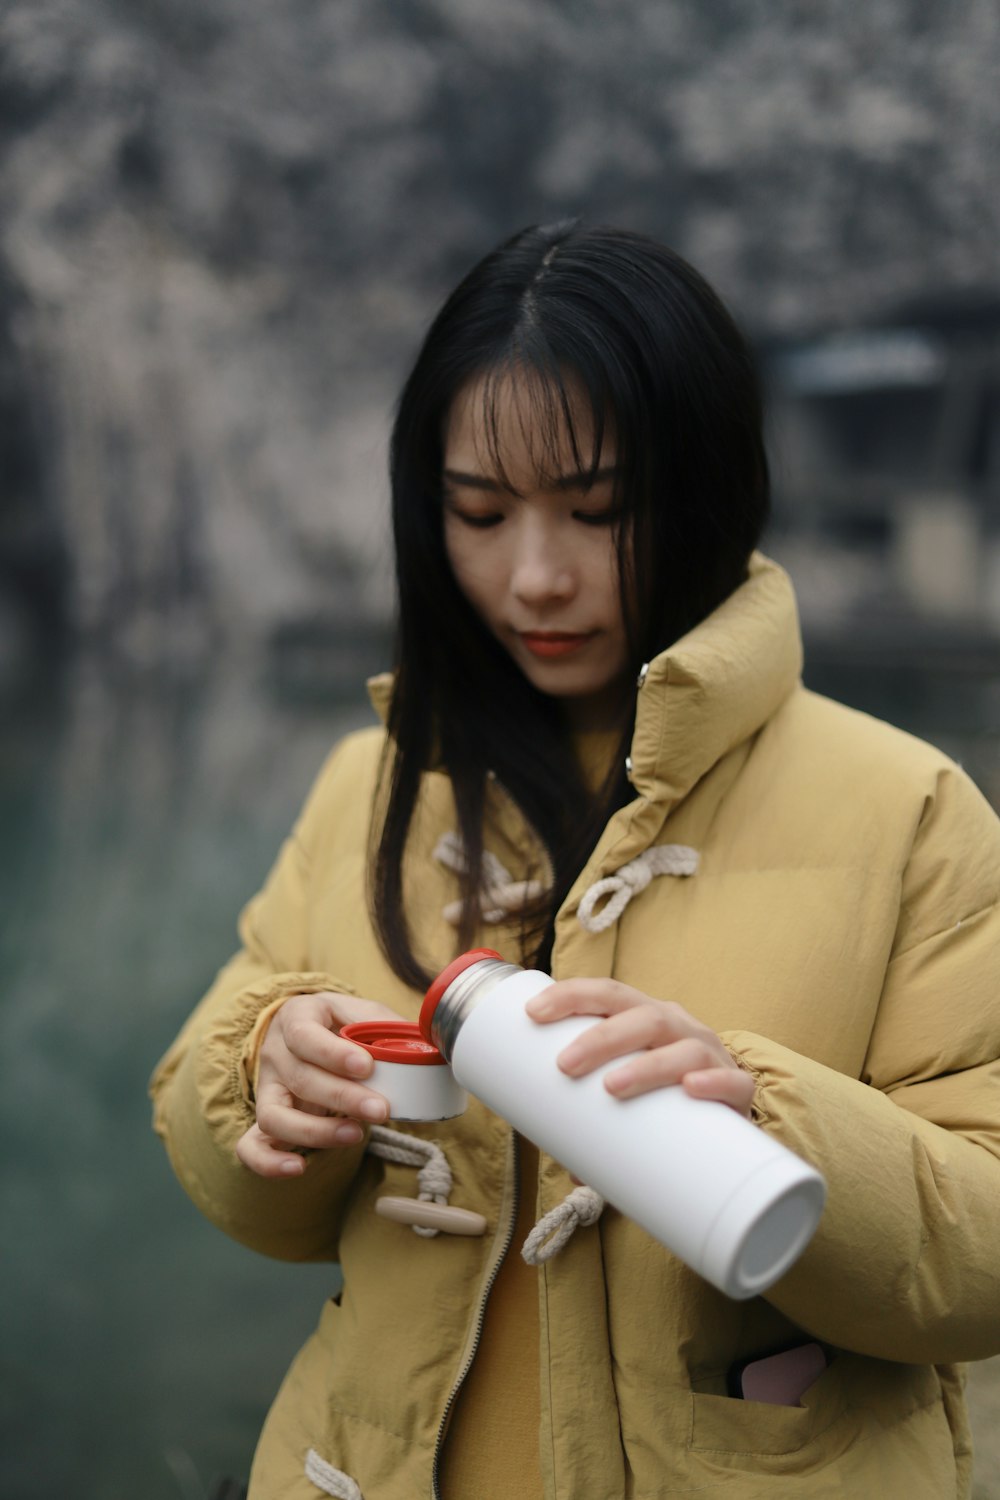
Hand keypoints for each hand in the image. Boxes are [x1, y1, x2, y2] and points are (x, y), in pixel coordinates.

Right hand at [236, 990, 401, 1178]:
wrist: (308, 1032)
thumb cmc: (341, 1024)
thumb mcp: (362, 1012)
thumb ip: (387, 1027)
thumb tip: (424, 1047)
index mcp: (297, 1017)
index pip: (304, 1035)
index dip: (333, 1053)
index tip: (367, 1066)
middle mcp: (275, 1052)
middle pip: (300, 1078)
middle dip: (343, 1098)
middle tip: (381, 1109)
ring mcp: (266, 1088)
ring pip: (274, 1115)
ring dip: (315, 1131)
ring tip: (356, 1134)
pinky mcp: (265, 1118)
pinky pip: (251, 1145)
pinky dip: (269, 1162)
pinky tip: (299, 1167)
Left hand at [524, 979, 753, 1115]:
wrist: (726, 1122)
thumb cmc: (659, 1099)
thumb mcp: (622, 1088)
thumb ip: (591, 1116)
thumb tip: (562, 1160)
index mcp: (644, 1017)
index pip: (608, 993)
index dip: (572, 995)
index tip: (533, 1012)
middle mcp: (678, 1028)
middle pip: (642, 1017)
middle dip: (601, 1037)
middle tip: (565, 1065)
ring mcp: (711, 1056)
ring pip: (684, 1048)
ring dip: (647, 1064)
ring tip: (614, 1086)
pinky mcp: (739, 1091)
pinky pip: (733, 1082)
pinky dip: (713, 1082)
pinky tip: (690, 1089)